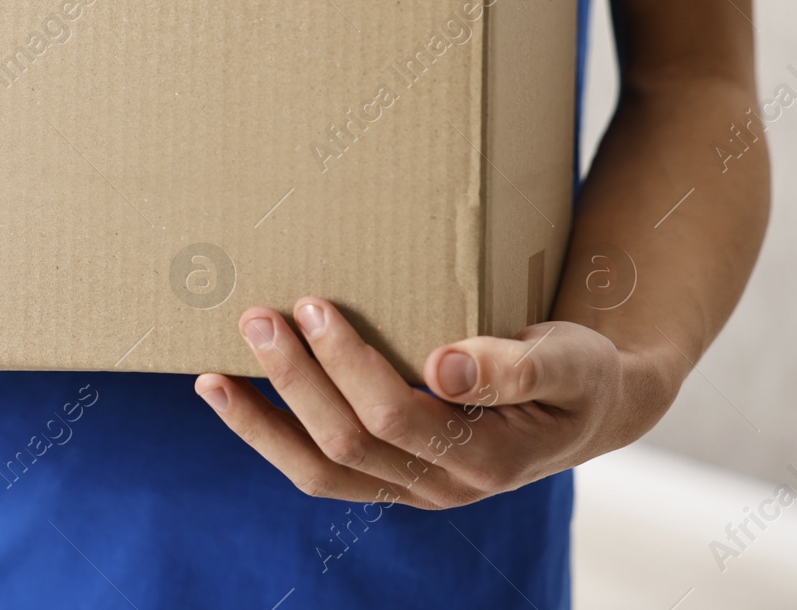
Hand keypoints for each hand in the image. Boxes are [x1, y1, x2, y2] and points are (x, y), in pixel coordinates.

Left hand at [194, 299, 672, 507]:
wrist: (585, 406)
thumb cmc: (575, 372)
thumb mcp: (566, 360)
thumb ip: (513, 366)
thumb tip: (446, 367)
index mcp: (487, 459)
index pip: (398, 416)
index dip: (348, 364)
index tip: (313, 305)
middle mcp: (444, 487)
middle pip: (348, 442)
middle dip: (294, 379)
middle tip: (255, 316)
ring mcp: (411, 490)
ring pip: (319, 471)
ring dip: (261, 421)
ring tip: (211, 375)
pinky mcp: (387, 479)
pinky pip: (317, 470)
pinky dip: (267, 434)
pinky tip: (228, 396)